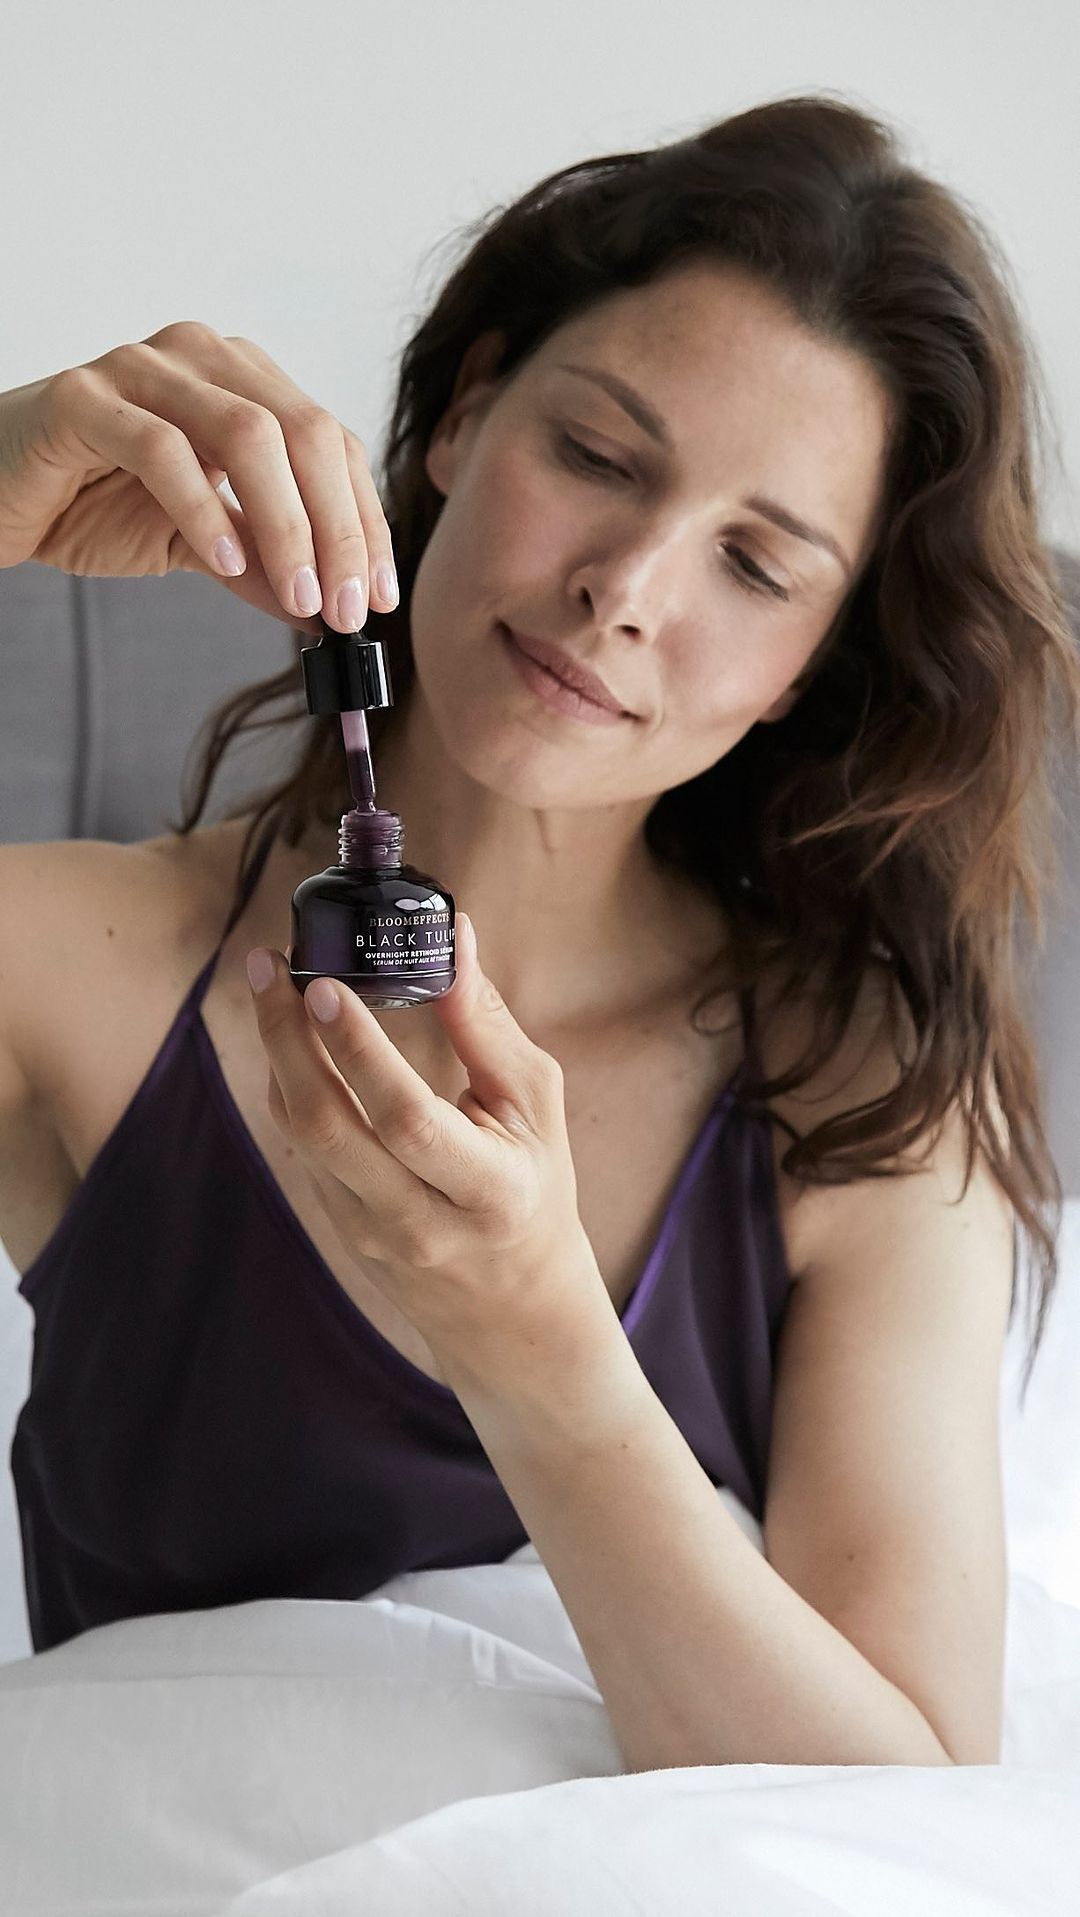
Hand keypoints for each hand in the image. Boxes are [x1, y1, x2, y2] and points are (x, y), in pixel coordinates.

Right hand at [0, 320, 397, 633]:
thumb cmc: (94, 502)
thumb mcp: (199, 543)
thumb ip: (260, 566)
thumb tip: (326, 610)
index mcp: (244, 382)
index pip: (332, 445)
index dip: (364, 522)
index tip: (377, 596)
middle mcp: (203, 358)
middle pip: (304, 434)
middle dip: (337, 530)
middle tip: (345, 608)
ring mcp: (143, 368)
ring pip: (247, 434)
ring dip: (285, 524)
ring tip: (298, 594)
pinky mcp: (85, 396)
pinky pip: (162, 447)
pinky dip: (204, 507)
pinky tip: (223, 559)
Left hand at [245, 915, 610, 1373]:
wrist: (513, 1309)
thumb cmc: (535, 1187)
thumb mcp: (536, 1108)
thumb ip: (488, 1026)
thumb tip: (453, 936)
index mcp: (486, 1190)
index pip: (405, 1119)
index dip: (357, 1049)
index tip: (322, 983)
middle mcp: (417, 1220)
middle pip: (326, 1126)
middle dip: (286, 1038)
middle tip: (268, 965)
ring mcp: (367, 1231)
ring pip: (300, 1135)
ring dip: (276, 1052)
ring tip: (267, 981)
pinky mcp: (337, 1227)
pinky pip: (299, 1146)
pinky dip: (288, 1082)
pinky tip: (287, 1034)